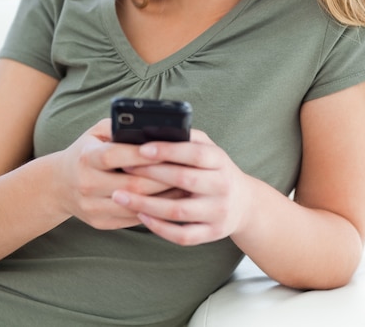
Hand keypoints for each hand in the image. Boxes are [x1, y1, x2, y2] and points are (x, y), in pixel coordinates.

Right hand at [56, 119, 174, 229]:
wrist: (60, 185)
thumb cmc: (86, 151)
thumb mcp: (96, 133)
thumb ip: (118, 127)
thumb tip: (150, 127)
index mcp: (85, 158)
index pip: (114, 155)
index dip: (140, 154)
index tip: (166, 148)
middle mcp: (86, 185)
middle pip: (131, 185)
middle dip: (162, 178)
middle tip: (186, 171)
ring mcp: (92, 207)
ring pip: (136, 205)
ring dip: (163, 198)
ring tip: (185, 187)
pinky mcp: (101, 223)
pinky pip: (133, 218)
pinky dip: (155, 210)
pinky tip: (171, 200)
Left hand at [111, 130, 250, 244]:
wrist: (244, 203)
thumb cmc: (215, 169)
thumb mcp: (208, 148)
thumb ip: (186, 137)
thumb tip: (152, 129)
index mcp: (220, 160)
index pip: (194, 153)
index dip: (167, 151)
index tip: (141, 149)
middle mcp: (222, 186)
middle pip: (184, 180)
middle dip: (150, 175)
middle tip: (123, 170)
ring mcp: (218, 212)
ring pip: (179, 211)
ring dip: (146, 204)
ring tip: (120, 196)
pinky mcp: (212, 234)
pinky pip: (183, 235)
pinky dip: (159, 227)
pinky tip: (140, 216)